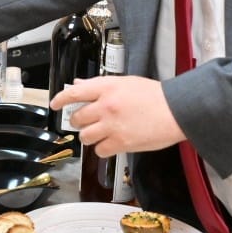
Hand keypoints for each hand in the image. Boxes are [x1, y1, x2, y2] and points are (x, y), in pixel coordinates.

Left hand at [50, 76, 184, 156]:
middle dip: (79, 122)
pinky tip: (110, 144)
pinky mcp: (121, 143)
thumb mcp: (126, 82)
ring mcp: (112, 125)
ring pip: (85, 136)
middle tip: (86, 123)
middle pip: (77, 118)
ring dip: (89, 137)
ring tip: (99, 134)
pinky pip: (99, 150)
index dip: (60, 100)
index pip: (74, 93)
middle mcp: (106, 106)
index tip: (55, 105)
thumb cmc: (156, 96)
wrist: (177, 111)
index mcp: (107, 88)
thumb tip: (80, 85)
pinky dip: (102, 149)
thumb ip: (100, 85)